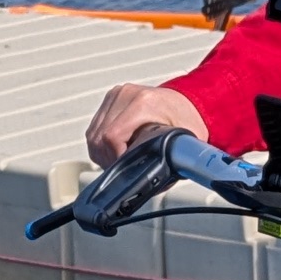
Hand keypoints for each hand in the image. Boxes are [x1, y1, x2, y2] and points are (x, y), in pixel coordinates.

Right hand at [85, 81, 207, 165]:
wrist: (187, 101)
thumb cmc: (187, 118)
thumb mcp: (183, 141)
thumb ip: (170, 161)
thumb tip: (159, 184)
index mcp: (144, 103)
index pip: (112, 136)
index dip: (115, 158)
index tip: (125, 168)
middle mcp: (126, 95)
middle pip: (99, 137)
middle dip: (108, 159)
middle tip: (122, 170)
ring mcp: (116, 95)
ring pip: (93, 134)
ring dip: (101, 153)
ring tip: (119, 161)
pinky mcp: (110, 99)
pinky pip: (94, 127)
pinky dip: (100, 143)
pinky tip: (115, 150)